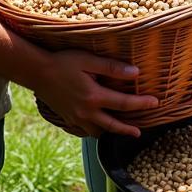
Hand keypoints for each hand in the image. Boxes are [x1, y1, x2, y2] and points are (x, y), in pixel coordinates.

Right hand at [31, 49, 158, 136]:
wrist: (37, 72)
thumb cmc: (64, 62)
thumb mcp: (89, 60)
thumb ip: (112, 67)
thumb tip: (136, 73)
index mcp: (94, 97)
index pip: (123, 104)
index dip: (141, 104)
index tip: (155, 103)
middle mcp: (85, 112)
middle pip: (112, 125)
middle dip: (128, 129)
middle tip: (140, 132)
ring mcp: (75, 117)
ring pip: (97, 131)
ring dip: (111, 132)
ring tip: (121, 131)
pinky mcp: (67, 118)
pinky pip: (85, 130)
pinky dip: (95, 131)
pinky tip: (99, 127)